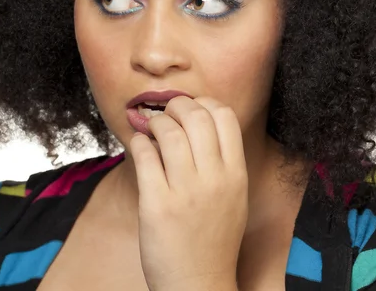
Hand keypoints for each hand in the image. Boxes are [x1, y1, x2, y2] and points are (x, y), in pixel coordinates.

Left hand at [129, 96, 247, 290]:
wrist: (198, 283)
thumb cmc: (214, 240)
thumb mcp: (234, 198)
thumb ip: (222, 162)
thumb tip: (194, 125)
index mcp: (236, 174)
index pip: (225, 116)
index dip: (205, 103)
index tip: (191, 108)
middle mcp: (215, 179)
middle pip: (197, 116)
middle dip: (177, 105)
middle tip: (166, 113)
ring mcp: (186, 191)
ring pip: (169, 131)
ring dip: (155, 122)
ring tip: (151, 128)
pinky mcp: (157, 204)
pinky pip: (146, 156)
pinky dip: (139, 142)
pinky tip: (140, 145)